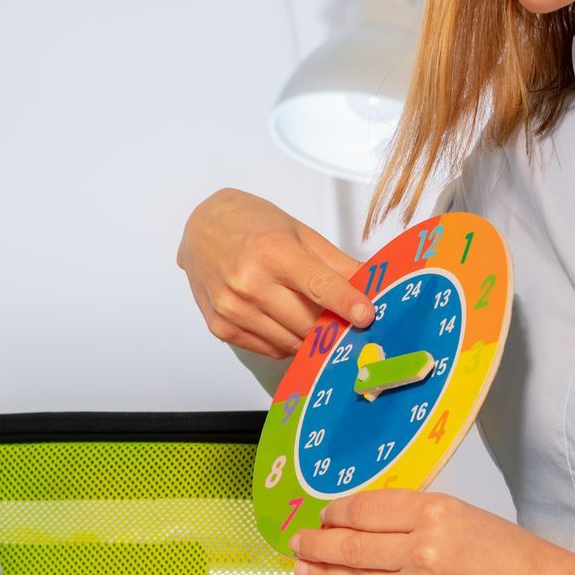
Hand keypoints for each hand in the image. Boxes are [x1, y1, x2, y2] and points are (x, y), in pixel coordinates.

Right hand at [176, 188, 373, 358]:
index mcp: (272, 251)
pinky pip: (270, 349)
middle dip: (333, 325)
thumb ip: (336, 263)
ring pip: (290, 342)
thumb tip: (374, 285)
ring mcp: (231, 308)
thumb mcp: (298, 232)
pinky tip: (284, 321)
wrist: (200, 227)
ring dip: (310, 337)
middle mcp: (248, 282)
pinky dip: (286, 341)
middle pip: (307, 321)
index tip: (368, 316)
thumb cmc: (252, 224)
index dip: (346, 303)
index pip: (318, 286)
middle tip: (347, 322)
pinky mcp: (220, 327)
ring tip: (315, 320)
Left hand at [290, 489, 574, 574]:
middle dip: (318, 542)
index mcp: (437, 511)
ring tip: (304, 565)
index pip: (367, 507)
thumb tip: (375, 528)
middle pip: (353, 543)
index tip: (323, 514)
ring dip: (327, 571)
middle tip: (298, 540)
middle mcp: (424, 547)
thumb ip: (420, 523)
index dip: (338, 512)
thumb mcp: (469, 519)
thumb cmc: (523, 561)